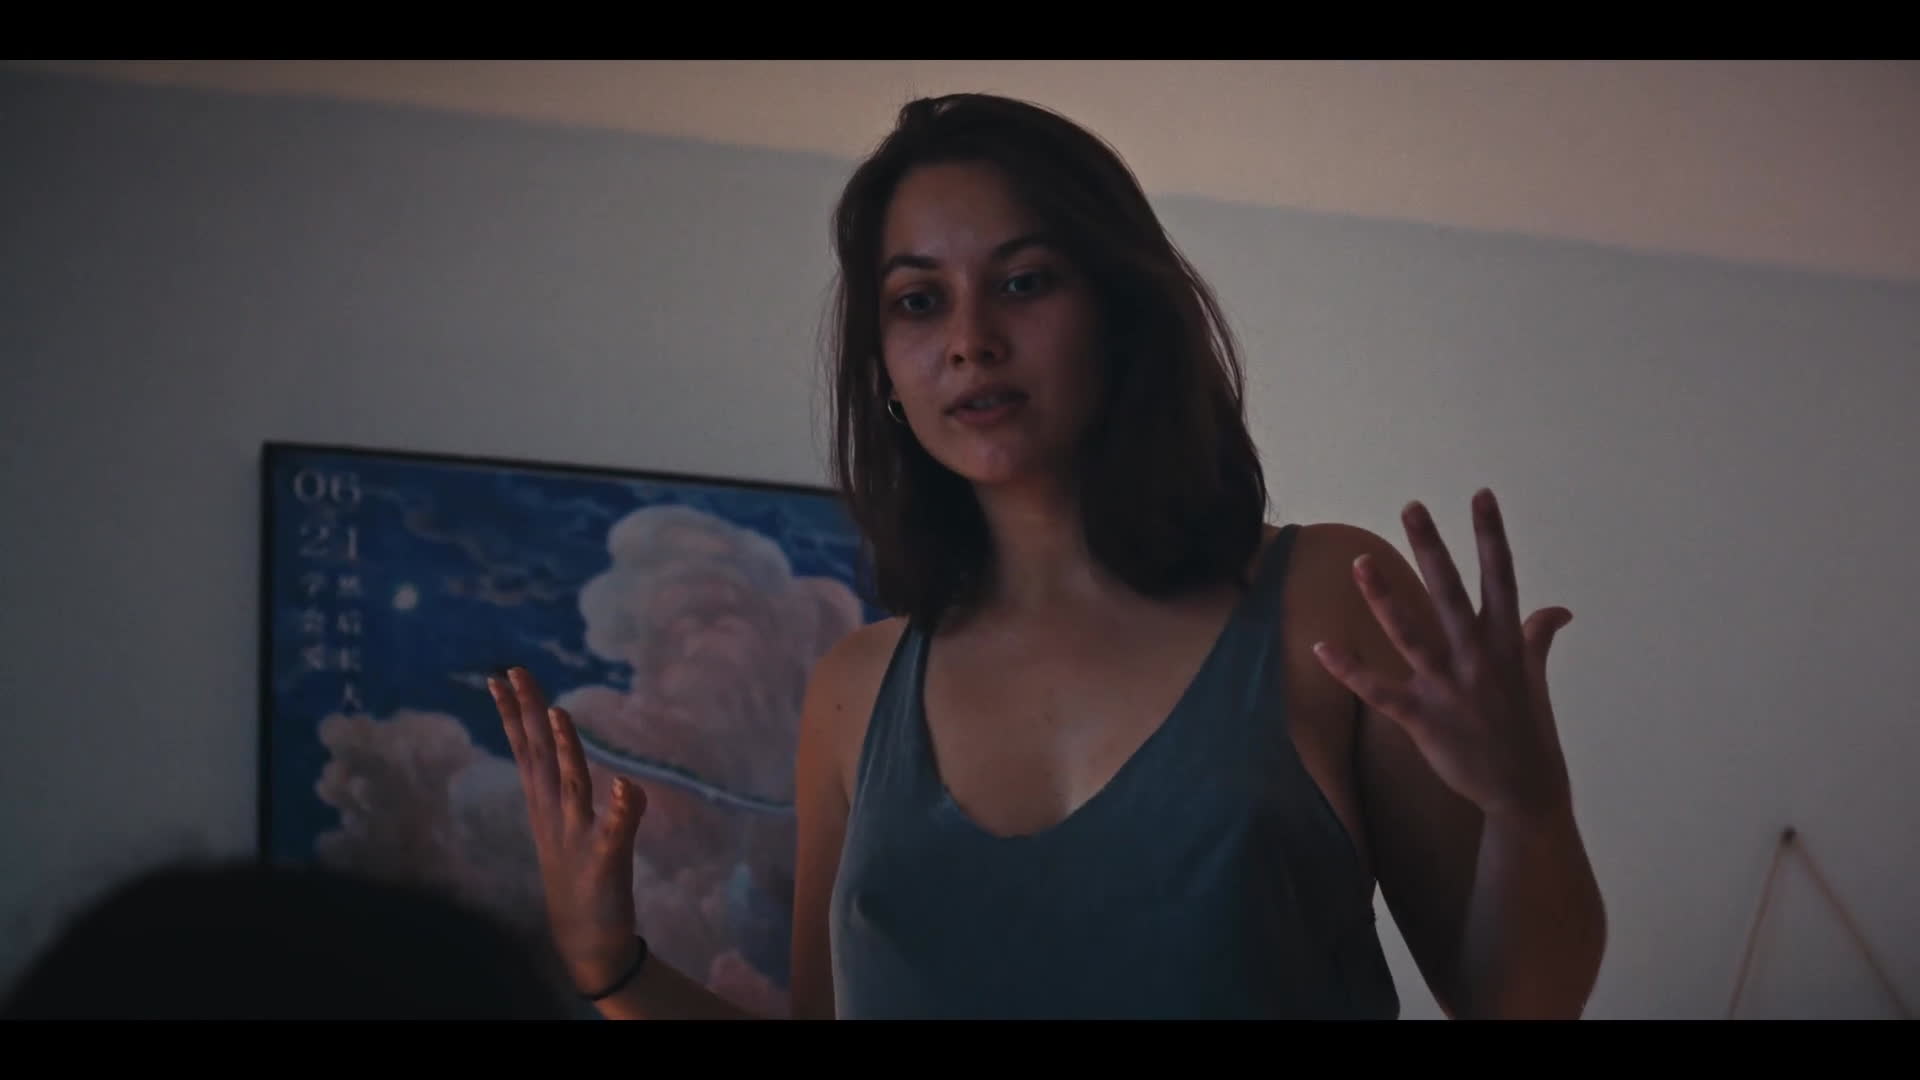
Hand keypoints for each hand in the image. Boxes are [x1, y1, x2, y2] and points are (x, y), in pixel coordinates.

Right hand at [490, 666, 646, 990]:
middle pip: (540, 757)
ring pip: (572, 785)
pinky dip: (621, 809)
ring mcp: (579, 837)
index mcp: (545, 805)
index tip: (501, 675)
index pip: (527, 750)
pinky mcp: (606, 861)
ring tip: (559, 713)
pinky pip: (615, 832)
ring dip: (566, 750)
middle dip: (527, 714)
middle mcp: (556, 816)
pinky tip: (628, 786)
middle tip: (514, 671)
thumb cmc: (580, 878)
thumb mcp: (571, 824)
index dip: (514, 713)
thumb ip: (570, 786)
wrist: (587, 940)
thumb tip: (574, 754)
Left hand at [1312, 489, 1574, 822]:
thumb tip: (1558, 610)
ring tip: (1359, 563)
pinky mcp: (1423, 718)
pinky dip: (1349, 669)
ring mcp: (1449, 687)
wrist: (1525, 791)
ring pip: (1411, 634)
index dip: (1490, 535)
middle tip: (1411, 507)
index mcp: (1507, 644)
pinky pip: (1379, 690)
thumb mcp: (1534, 679)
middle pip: (1451, 593)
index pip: (1501, 578)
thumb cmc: (1529, 730)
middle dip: (1432, 549)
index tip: (1481, 495)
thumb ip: (1536, 638)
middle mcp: (1478, 658)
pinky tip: (1321, 647)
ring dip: (1383, 599)